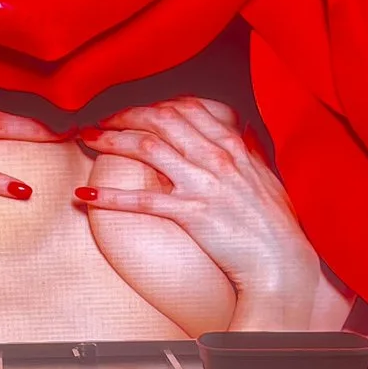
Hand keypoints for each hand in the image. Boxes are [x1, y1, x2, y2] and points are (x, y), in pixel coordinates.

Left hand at [73, 98, 348, 331]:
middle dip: (125, 114)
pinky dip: (110, 197)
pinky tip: (85, 196)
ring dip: (111, 140)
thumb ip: (249, 153)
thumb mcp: (266, 178)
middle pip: (162, 119)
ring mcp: (204, 185)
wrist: (282, 263)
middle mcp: (218, 158)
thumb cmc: (275, 226)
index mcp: (234, 146)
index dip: (153, 105)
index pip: (187, 108)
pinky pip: (143, 200)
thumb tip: (241, 132)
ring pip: (147, 147)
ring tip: (86, 140)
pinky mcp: (192, 215)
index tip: (132, 112)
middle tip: (101, 121)